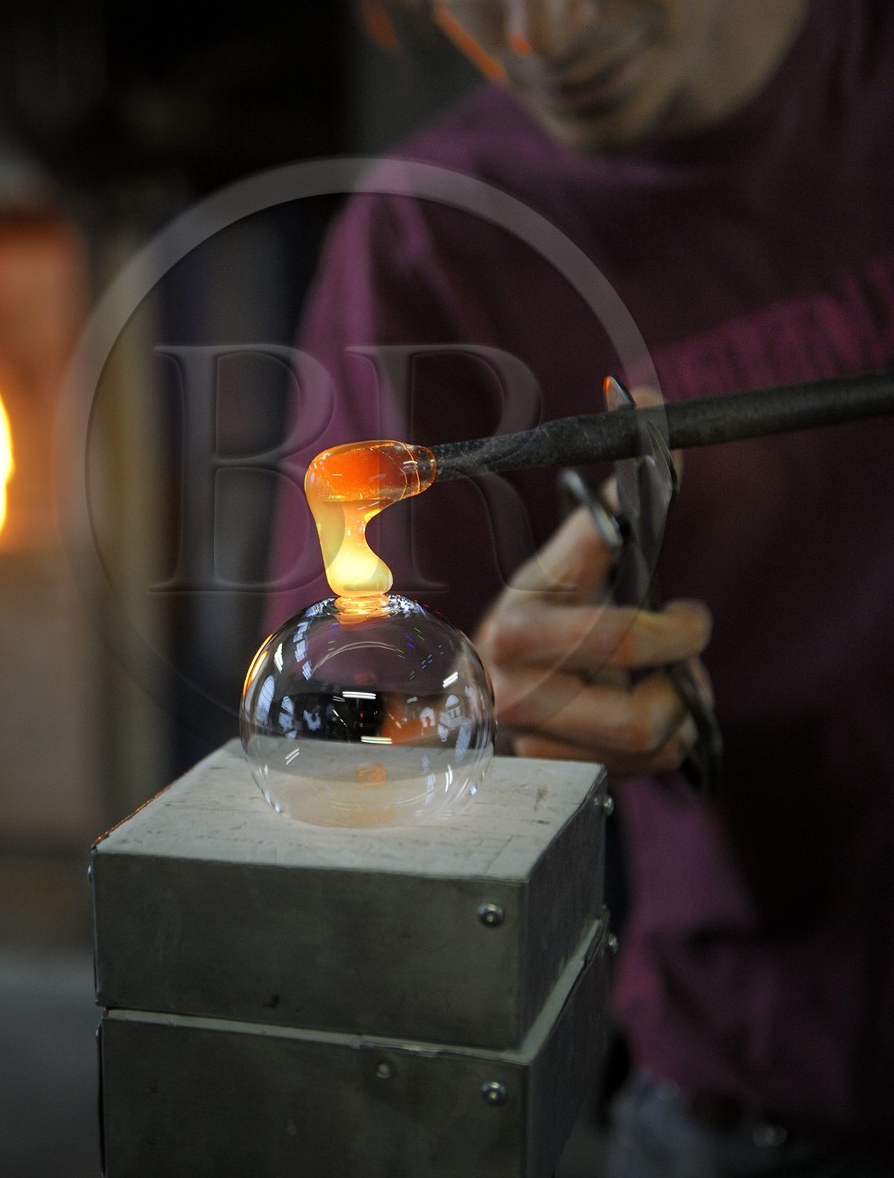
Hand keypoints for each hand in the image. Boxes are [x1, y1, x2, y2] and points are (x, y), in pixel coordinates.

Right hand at [475, 487, 712, 777]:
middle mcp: (514, 692)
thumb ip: (610, 501)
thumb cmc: (544, 612)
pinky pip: (644, 768)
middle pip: (644, 712)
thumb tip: (645, 402)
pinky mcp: (554, 775)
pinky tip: (642, 706)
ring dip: (676, 707)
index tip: (690, 613)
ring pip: (650, 742)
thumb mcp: (565, 561)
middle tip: (684, 644)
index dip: (679, 630)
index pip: (623, 638)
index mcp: (518, 629)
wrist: (487, 681)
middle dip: (681, 676)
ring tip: (664, 676)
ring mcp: (531, 742)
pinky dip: (663, 740)